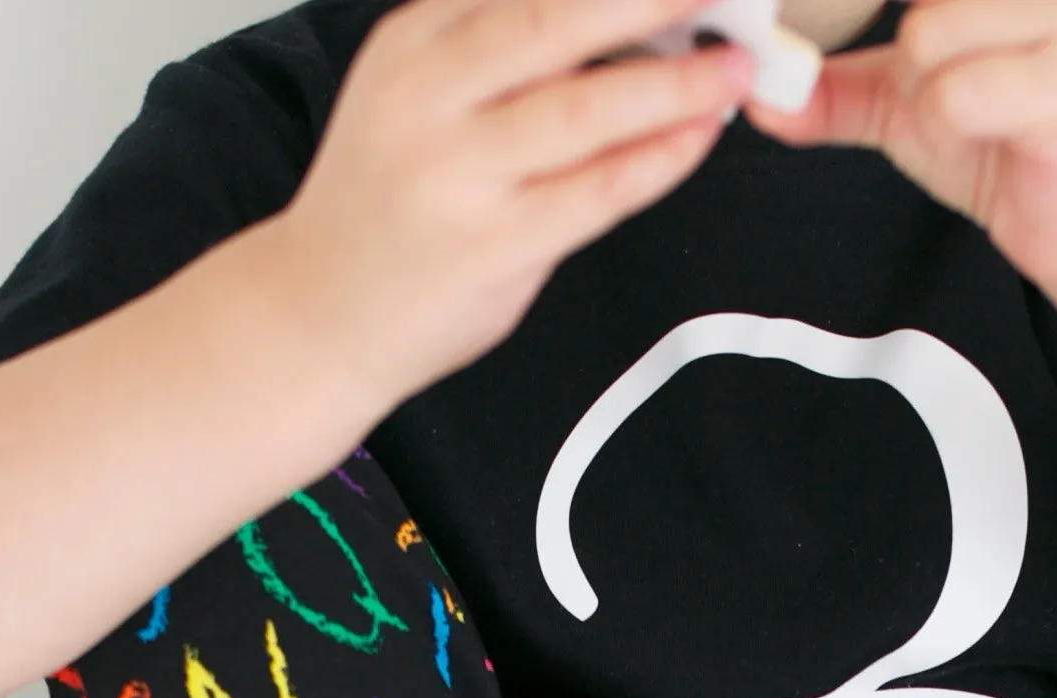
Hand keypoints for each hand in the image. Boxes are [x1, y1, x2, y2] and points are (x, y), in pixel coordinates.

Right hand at [269, 0, 759, 405]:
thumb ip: (500, 55)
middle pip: (554, 19)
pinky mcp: (492, 245)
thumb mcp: (420, 94)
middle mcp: (429, 93)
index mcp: (414, 39)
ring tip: (734, 66)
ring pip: (585, 108)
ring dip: (674, 82)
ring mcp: (458, 172)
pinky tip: (697, 134)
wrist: (322, 309)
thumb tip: (623, 22)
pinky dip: (658, 159)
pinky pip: (596, 192)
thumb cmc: (390, 202)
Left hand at [752, 0, 1056, 289]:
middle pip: (915, 4)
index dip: (881, 6)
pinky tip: (985, 141)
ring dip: (924, 97)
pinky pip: (958, 94)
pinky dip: (948, 128)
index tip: (885, 68)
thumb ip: (834, 91)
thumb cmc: (1008, 148)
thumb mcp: (905, 106)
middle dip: (902, 51)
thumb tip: (756, 93)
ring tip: (968, 122)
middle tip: (930, 91)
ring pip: (927, 37)